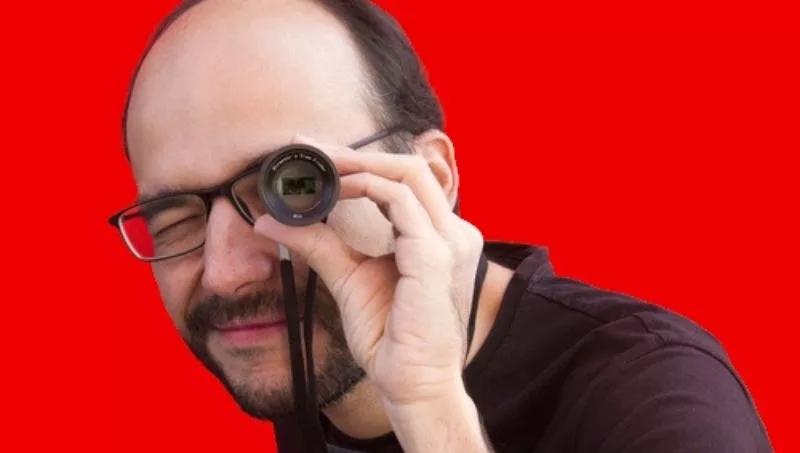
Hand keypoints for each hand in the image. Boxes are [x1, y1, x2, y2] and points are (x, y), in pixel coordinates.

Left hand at [253, 134, 484, 407]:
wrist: (412, 384)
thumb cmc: (390, 337)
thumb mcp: (347, 278)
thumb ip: (320, 244)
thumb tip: (274, 219)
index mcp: (437, 236)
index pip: (404, 180)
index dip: (359, 160)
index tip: (312, 154)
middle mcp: (450, 232)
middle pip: (408, 166)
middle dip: (354, 151)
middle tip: (305, 145)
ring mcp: (448, 241)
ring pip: (406, 173)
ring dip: (356, 162)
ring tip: (314, 163)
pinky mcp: (435, 255)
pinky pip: (399, 201)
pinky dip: (363, 186)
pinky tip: (331, 190)